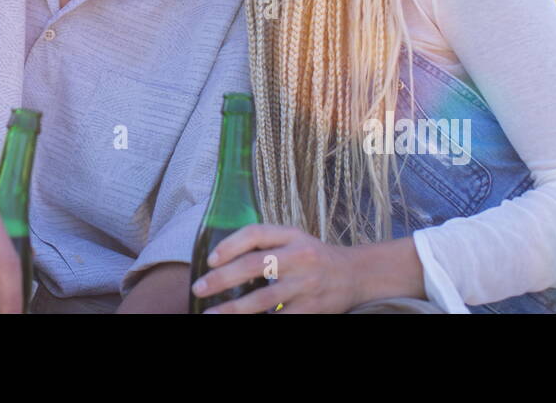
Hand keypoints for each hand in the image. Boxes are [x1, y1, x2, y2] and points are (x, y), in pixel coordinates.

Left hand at [189, 223, 363, 313]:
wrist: (356, 274)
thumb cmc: (314, 256)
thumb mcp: (294, 239)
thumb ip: (265, 243)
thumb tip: (222, 258)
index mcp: (292, 235)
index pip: (256, 233)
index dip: (229, 245)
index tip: (210, 260)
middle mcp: (299, 257)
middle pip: (254, 265)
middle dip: (222, 278)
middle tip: (199, 288)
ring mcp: (306, 284)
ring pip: (264, 297)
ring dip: (234, 308)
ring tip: (212, 314)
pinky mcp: (312, 309)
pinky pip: (281, 318)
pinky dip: (260, 320)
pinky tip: (241, 322)